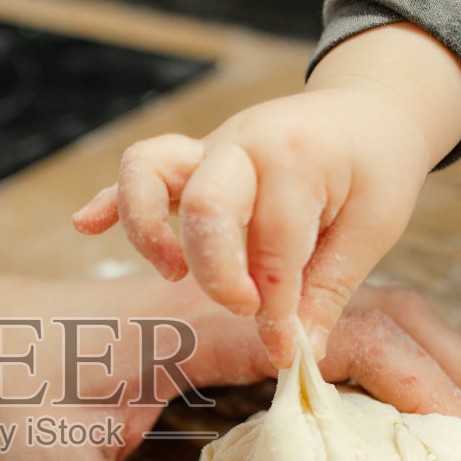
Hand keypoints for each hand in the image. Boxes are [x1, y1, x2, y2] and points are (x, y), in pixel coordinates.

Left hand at [0, 272, 460, 460]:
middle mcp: (232, 303)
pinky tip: (408, 433)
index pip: (334, 336)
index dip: (415, 381)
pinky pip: (323, 345)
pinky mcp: (227, 335)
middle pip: (375, 315)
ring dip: (430, 369)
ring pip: (358, 322)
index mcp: (200, 319)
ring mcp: (234, 313)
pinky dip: (382, 378)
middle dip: (455, 372)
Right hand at [72, 24, 460, 366]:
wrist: (368, 109)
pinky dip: (110, 200)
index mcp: (297, 159)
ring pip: (149, 171)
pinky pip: (140, 171)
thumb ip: (330, 288)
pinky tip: (85, 225)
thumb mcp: (373, 226)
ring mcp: (210, 147)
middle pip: (206, 205)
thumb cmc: (375, 166)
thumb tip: (300, 350)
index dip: (276, 307)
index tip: (285, 350)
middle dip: (217, 272)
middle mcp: (243, 144)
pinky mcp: (192, 158)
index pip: (275, 245)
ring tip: (170, 275)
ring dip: (148, 228)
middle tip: (244, 310)